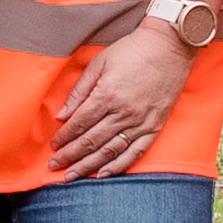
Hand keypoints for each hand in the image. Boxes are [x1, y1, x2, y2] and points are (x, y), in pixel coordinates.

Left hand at [47, 20, 195, 179]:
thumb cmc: (132, 51)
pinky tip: (104, 174)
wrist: (169, 47)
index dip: (64, 137)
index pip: (79, 124)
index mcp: (107, 95)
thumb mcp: (99, 63)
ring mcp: (140, 122)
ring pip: (110, 151)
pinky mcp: (155, 126)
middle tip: (54, 166)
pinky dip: (118, 165)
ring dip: (88, 166)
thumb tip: (62, 115)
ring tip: (72, 176)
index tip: (53, 146)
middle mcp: (123, 113)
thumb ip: (80, 90)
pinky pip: (135, 152)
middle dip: (70, 156)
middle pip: (91, 141)